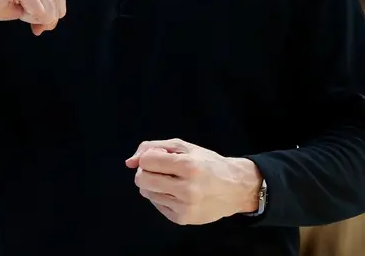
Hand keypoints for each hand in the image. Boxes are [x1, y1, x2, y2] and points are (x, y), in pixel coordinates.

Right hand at [0, 0, 66, 34]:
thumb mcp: (30, 5)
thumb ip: (47, 12)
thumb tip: (51, 23)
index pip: (60, 9)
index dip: (42, 18)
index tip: (25, 7)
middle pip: (55, 13)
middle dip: (34, 18)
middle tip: (15, 4)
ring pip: (47, 14)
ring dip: (26, 15)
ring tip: (11, 0)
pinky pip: (36, 14)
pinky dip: (22, 15)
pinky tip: (8, 1)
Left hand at [125, 139, 262, 224]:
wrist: (235, 188)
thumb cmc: (207, 163)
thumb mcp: (183, 146)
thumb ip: (152, 147)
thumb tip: (129, 162)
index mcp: (188, 166)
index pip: (146, 162)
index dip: (148, 158)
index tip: (159, 158)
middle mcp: (187, 188)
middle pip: (142, 180)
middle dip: (145, 172)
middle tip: (160, 170)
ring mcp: (185, 206)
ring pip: (147, 193)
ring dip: (153, 185)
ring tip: (171, 181)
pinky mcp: (183, 219)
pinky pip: (157, 205)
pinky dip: (162, 196)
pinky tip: (177, 193)